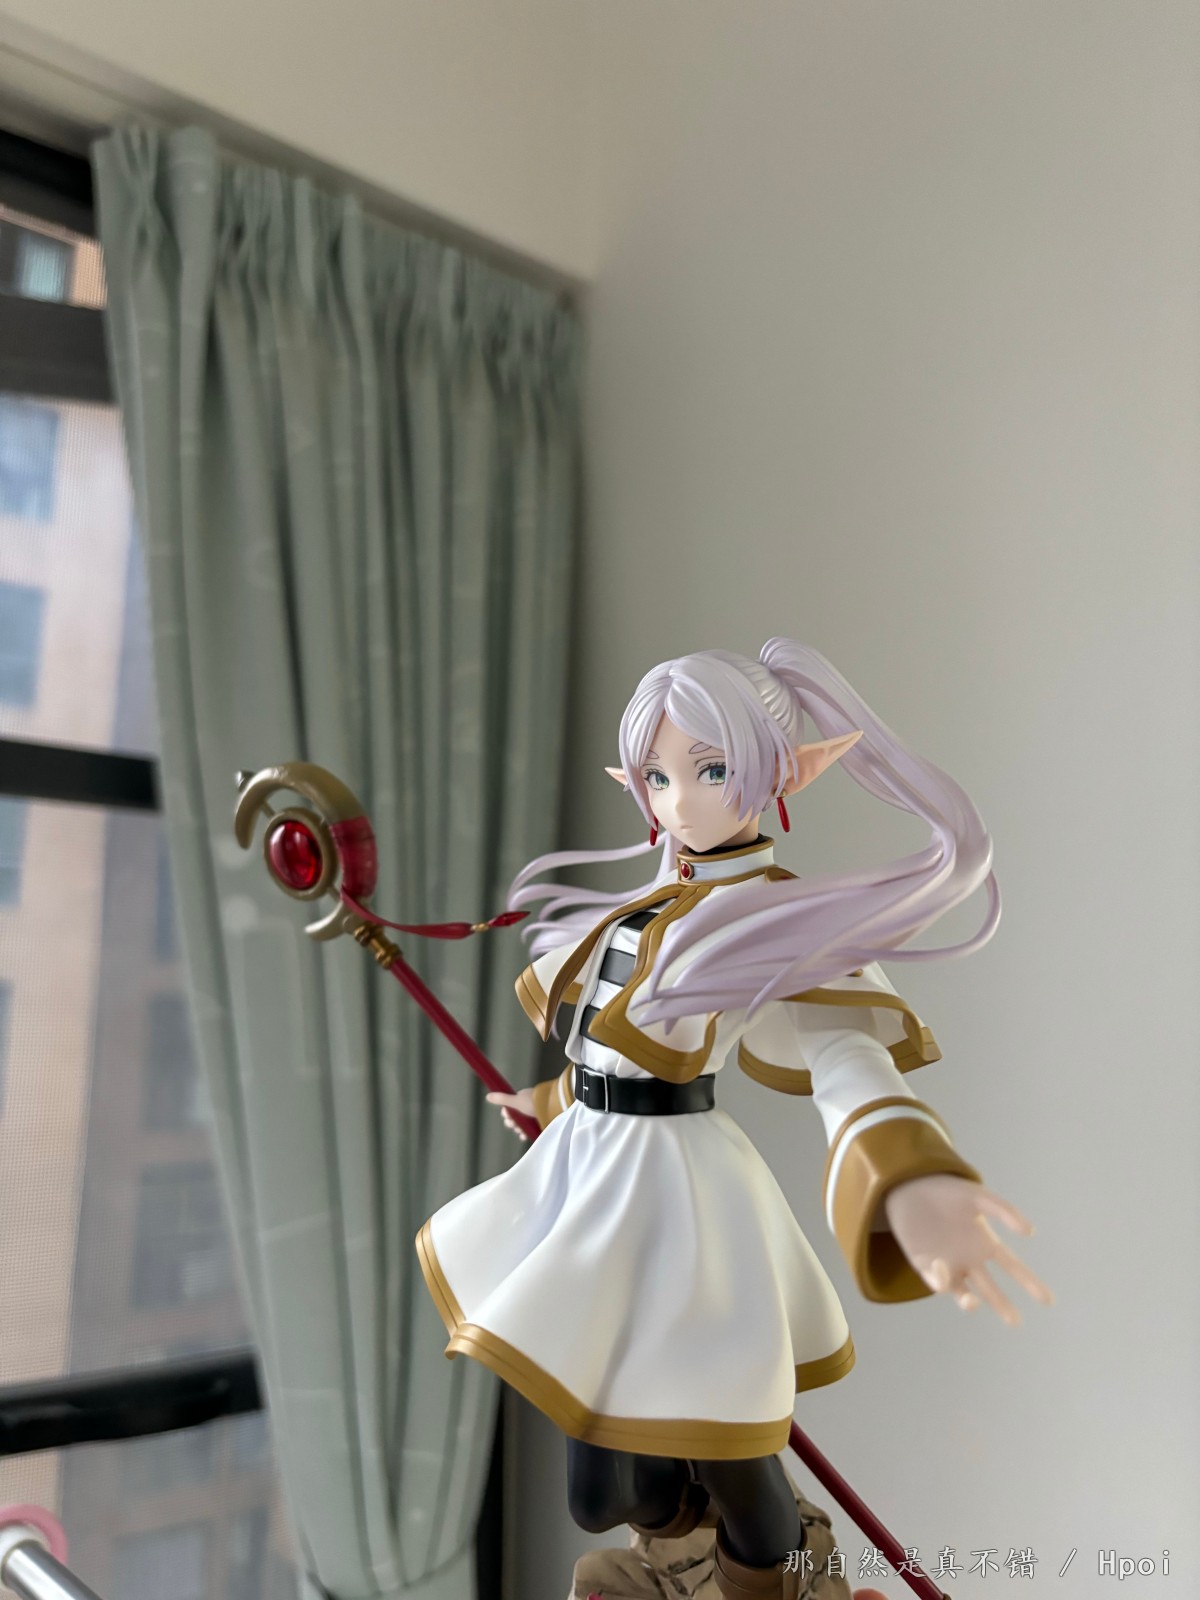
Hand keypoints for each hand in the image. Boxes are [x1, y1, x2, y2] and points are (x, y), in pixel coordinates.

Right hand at [485, 1087, 536, 1141]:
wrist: (553, 1108)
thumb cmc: (533, 1103)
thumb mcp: (515, 1101)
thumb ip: (502, 1099)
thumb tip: (487, 1096)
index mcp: (522, 1099)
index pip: (510, 1107)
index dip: (507, 1114)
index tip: (508, 1116)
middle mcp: (528, 1106)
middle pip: (515, 1117)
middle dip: (513, 1123)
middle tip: (515, 1125)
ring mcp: (534, 1115)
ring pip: (522, 1125)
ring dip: (519, 1129)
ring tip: (521, 1132)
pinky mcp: (540, 1123)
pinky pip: (530, 1130)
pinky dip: (526, 1134)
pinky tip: (525, 1136)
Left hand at [883, 1173, 1053, 1323]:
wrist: (911, 1185)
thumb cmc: (948, 1192)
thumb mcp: (979, 1197)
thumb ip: (1004, 1211)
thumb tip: (1031, 1231)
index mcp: (986, 1244)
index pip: (1012, 1268)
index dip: (1030, 1283)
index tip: (1048, 1300)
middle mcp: (969, 1259)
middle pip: (990, 1288)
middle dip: (1003, 1305)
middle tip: (1015, 1321)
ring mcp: (948, 1264)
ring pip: (962, 1293)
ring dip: (968, 1301)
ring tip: (972, 1301)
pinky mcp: (924, 1265)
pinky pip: (936, 1280)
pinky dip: (940, 1280)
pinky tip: (942, 1265)